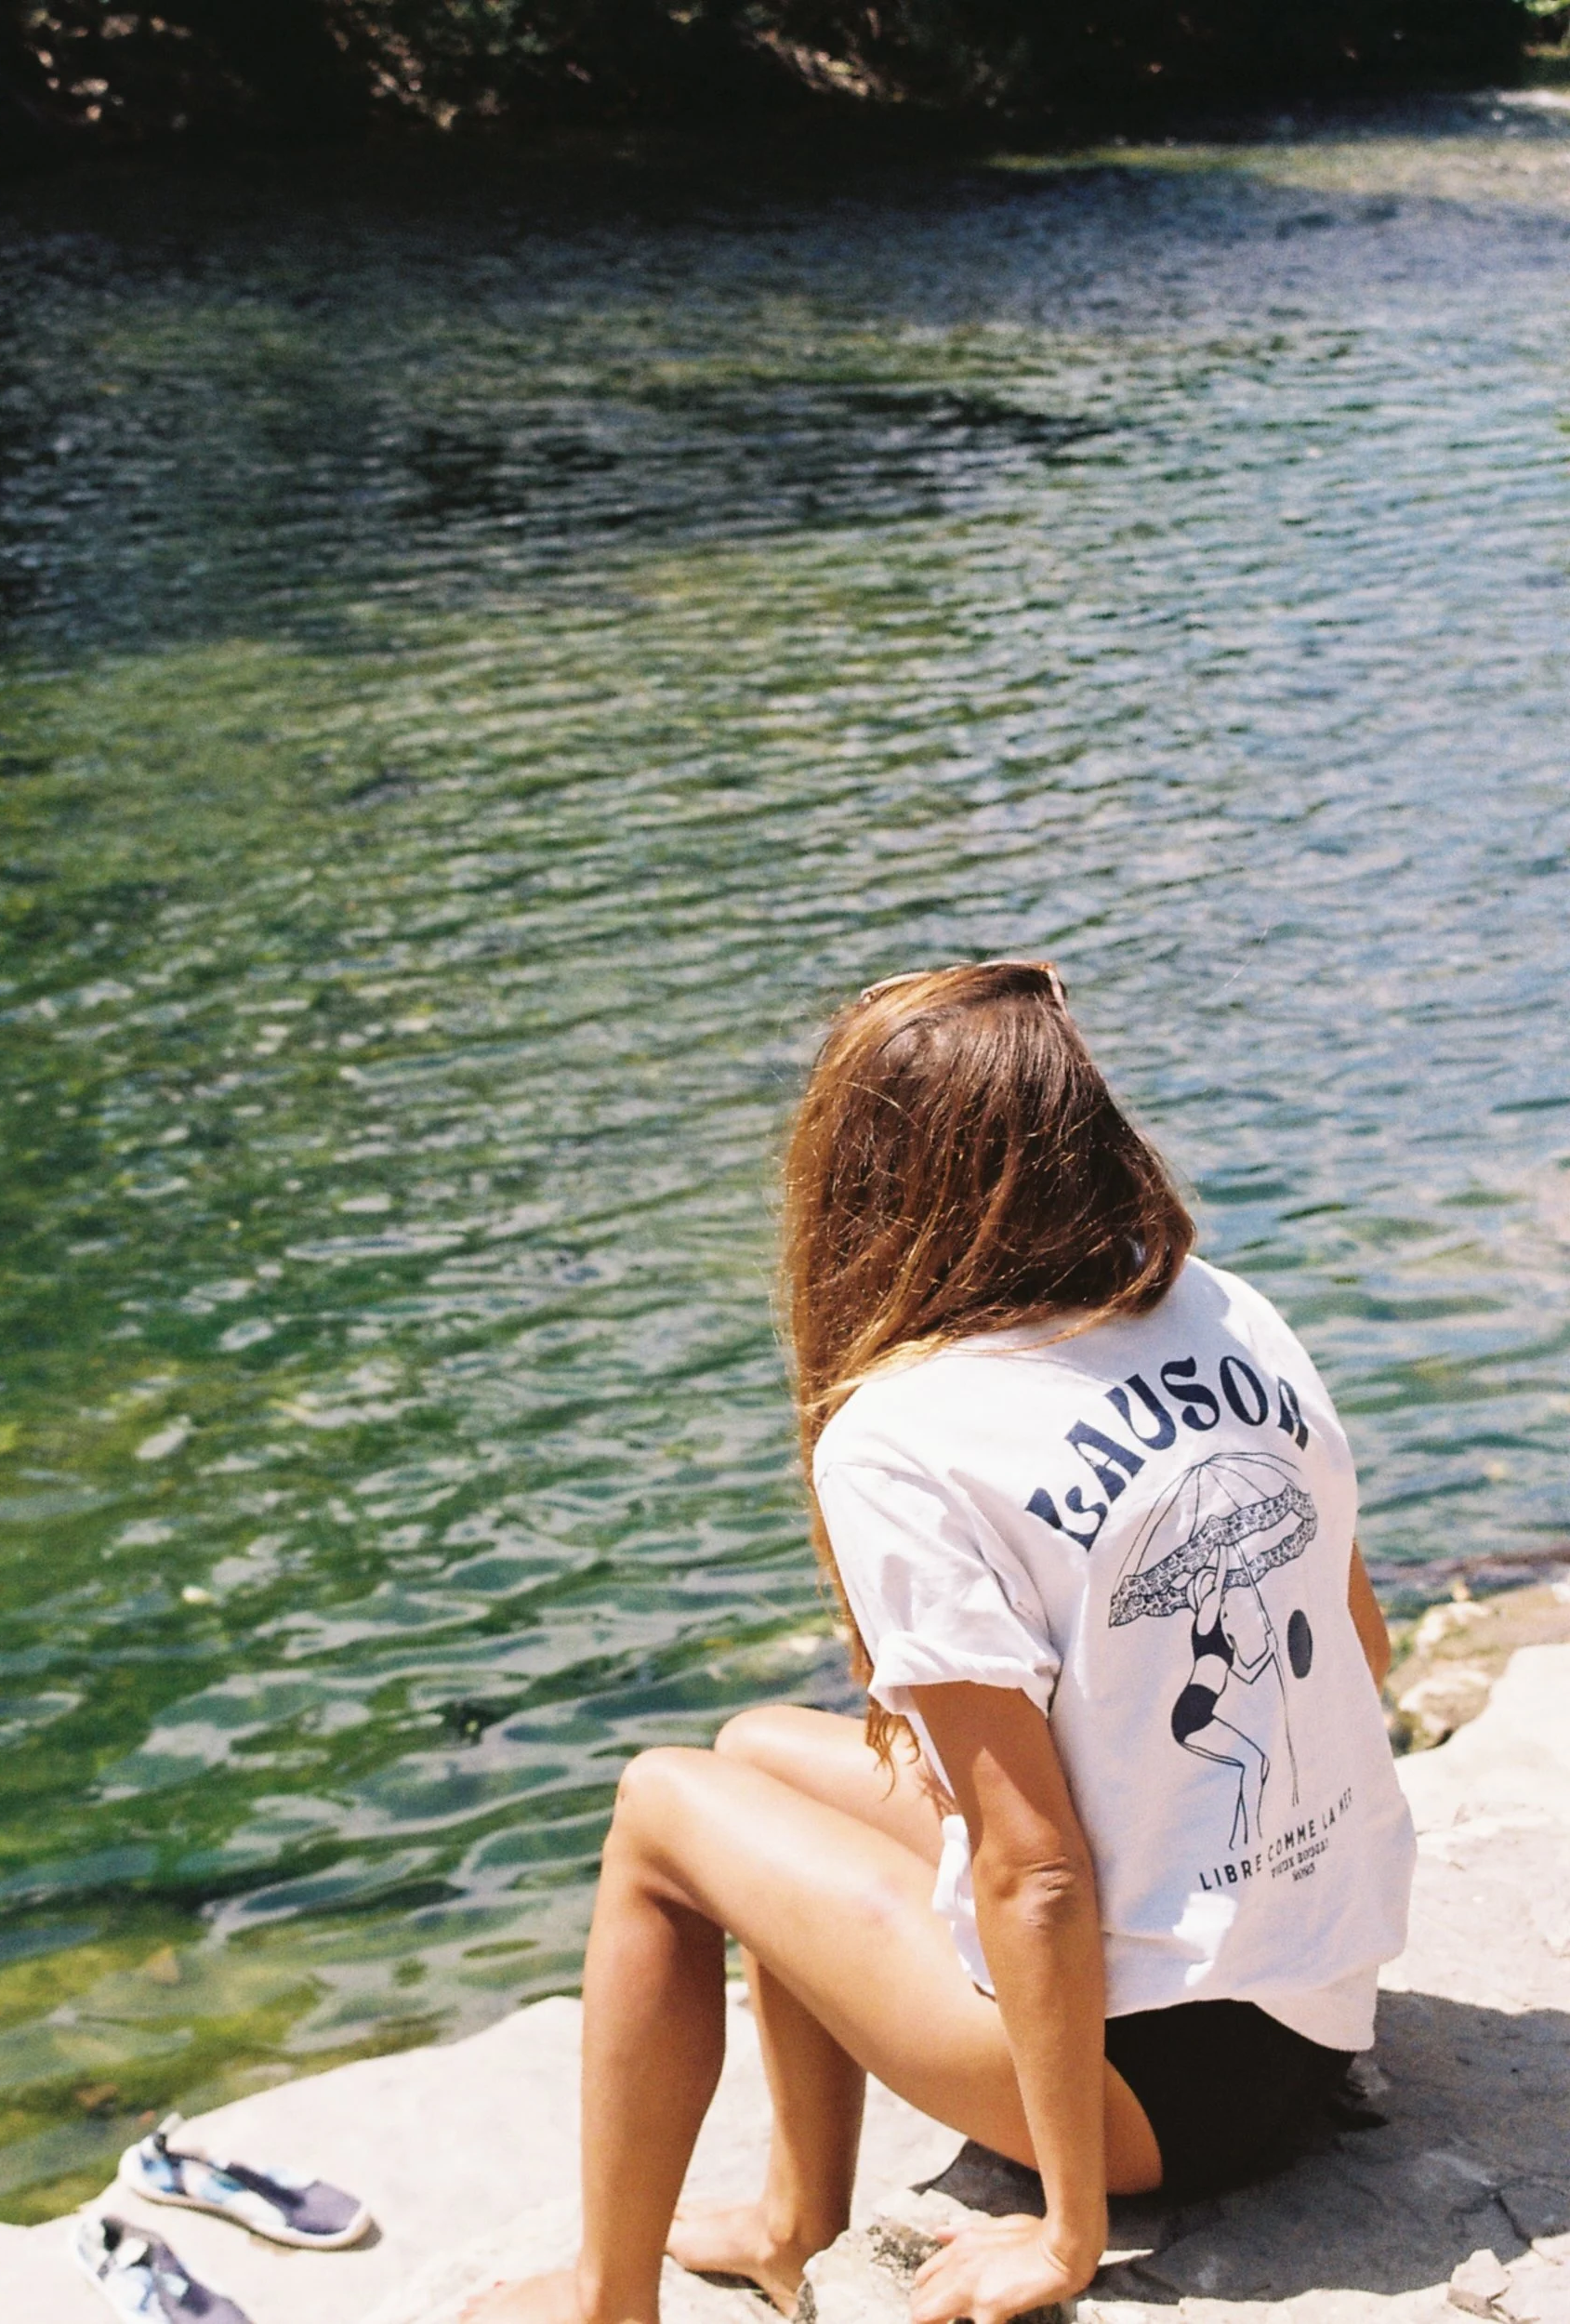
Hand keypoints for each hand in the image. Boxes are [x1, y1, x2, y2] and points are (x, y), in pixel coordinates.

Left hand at [909, 2214, 1099, 2323]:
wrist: (1062, 2245)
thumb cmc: (1036, 2235)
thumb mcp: (994, 2225)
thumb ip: (964, 2231)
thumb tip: (938, 2232)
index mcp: (960, 2247)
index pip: (923, 2277)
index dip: (927, 2298)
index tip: (936, 2312)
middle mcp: (958, 2265)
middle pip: (919, 2300)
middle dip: (926, 2316)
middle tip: (943, 2322)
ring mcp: (971, 2287)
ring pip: (926, 2314)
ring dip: (936, 2322)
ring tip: (955, 2322)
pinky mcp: (989, 2306)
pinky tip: (990, 2323)